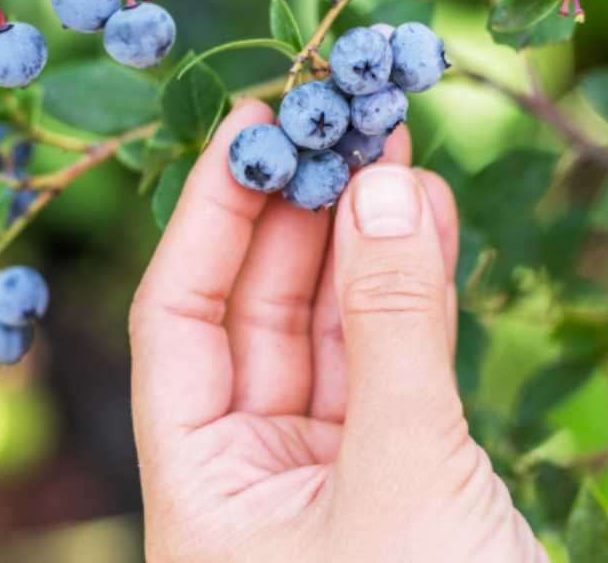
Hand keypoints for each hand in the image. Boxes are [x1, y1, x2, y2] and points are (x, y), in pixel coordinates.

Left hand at [128, 101, 544, 562]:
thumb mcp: (406, 477)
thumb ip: (396, 330)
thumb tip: (385, 185)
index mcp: (201, 492)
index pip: (178, 320)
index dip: (211, 213)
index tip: (255, 123)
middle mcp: (253, 478)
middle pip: (257, 311)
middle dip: (301, 209)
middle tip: (341, 114)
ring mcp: (332, 474)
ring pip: (336, 329)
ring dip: (364, 238)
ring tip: (392, 143)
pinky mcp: (405, 475)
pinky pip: (396, 363)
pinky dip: (414, 292)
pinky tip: (428, 219)